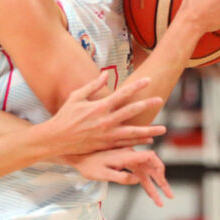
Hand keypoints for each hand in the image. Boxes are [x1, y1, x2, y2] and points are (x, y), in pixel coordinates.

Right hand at [45, 74, 165, 154]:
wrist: (56, 139)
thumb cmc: (65, 116)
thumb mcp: (76, 97)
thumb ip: (93, 85)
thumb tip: (106, 73)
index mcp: (99, 107)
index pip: (122, 94)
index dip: (137, 86)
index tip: (148, 80)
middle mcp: (106, 121)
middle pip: (131, 111)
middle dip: (147, 104)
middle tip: (160, 100)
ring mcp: (107, 135)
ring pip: (133, 132)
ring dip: (149, 130)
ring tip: (163, 129)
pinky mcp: (106, 145)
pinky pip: (125, 144)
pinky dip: (138, 142)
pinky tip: (149, 140)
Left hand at [69, 147, 173, 206]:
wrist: (77, 157)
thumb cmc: (87, 166)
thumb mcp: (102, 174)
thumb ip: (120, 177)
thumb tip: (137, 180)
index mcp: (126, 155)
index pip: (150, 158)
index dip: (159, 169)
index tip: (163, 184)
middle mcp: (130, 155)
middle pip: (151, 167)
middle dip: (161, 182)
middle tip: (169, 196)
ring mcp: (127, 159)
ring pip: (146, 173)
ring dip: (154, 186)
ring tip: (160, 201)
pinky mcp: (124, 163)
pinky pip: (138, 173)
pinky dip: (145, 183)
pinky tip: (150, 191)